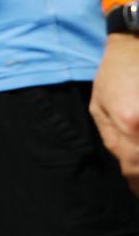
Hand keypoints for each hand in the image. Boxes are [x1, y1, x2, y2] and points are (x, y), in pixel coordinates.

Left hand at [91, 34, 138, 195]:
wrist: (136, 44)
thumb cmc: (115, 74)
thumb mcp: (100, 106)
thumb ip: (112, 138)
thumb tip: (125, 165)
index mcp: (130, 124)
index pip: (135, 167)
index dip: (136, 184)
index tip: (136, 191)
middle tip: (138, 185)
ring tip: (138, 170)